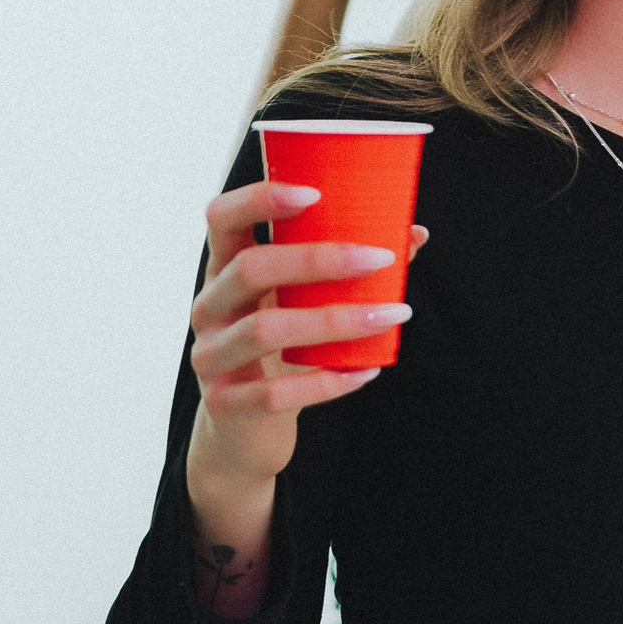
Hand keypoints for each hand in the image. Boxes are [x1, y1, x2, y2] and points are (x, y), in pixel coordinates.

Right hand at [185, 181, 414, 516]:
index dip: (260, 198)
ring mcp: (209, 356)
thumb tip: (415, 234)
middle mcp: (208, 307)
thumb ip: (345, 269)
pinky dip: (328, 381)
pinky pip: (276, 393)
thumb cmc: (282, 351)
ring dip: (336, 320)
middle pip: (251, 268)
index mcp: (223, 269)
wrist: (245, 430)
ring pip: (266, 329)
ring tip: (390, 315)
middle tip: (380, 258)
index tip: (315, 193)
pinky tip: (367, 370)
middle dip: (319, 259)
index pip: (222, 216)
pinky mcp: (223, 403)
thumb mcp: (301, 304)